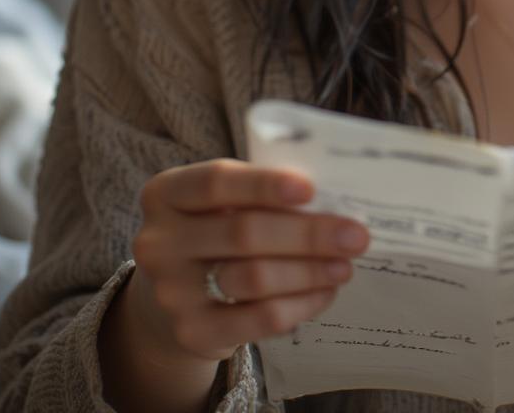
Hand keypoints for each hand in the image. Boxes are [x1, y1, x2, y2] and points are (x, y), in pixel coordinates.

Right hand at [128, 158, 371, 364]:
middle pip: (244, 232)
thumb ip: (263, 194)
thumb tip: (334, 200)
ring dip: (310, 271)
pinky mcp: (191, 332)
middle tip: (356, 235)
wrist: (175, 294)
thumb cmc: (216, 228)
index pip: (217, 181)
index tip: (311, 189)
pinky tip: (325, 292)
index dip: (265, 184)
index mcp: (166, 192)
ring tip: (345, 265)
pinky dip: (301, 304)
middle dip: (308, 234)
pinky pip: (259, 319)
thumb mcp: (224, 201)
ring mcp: (170, 291)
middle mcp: (158, 241)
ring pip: (255, 278)